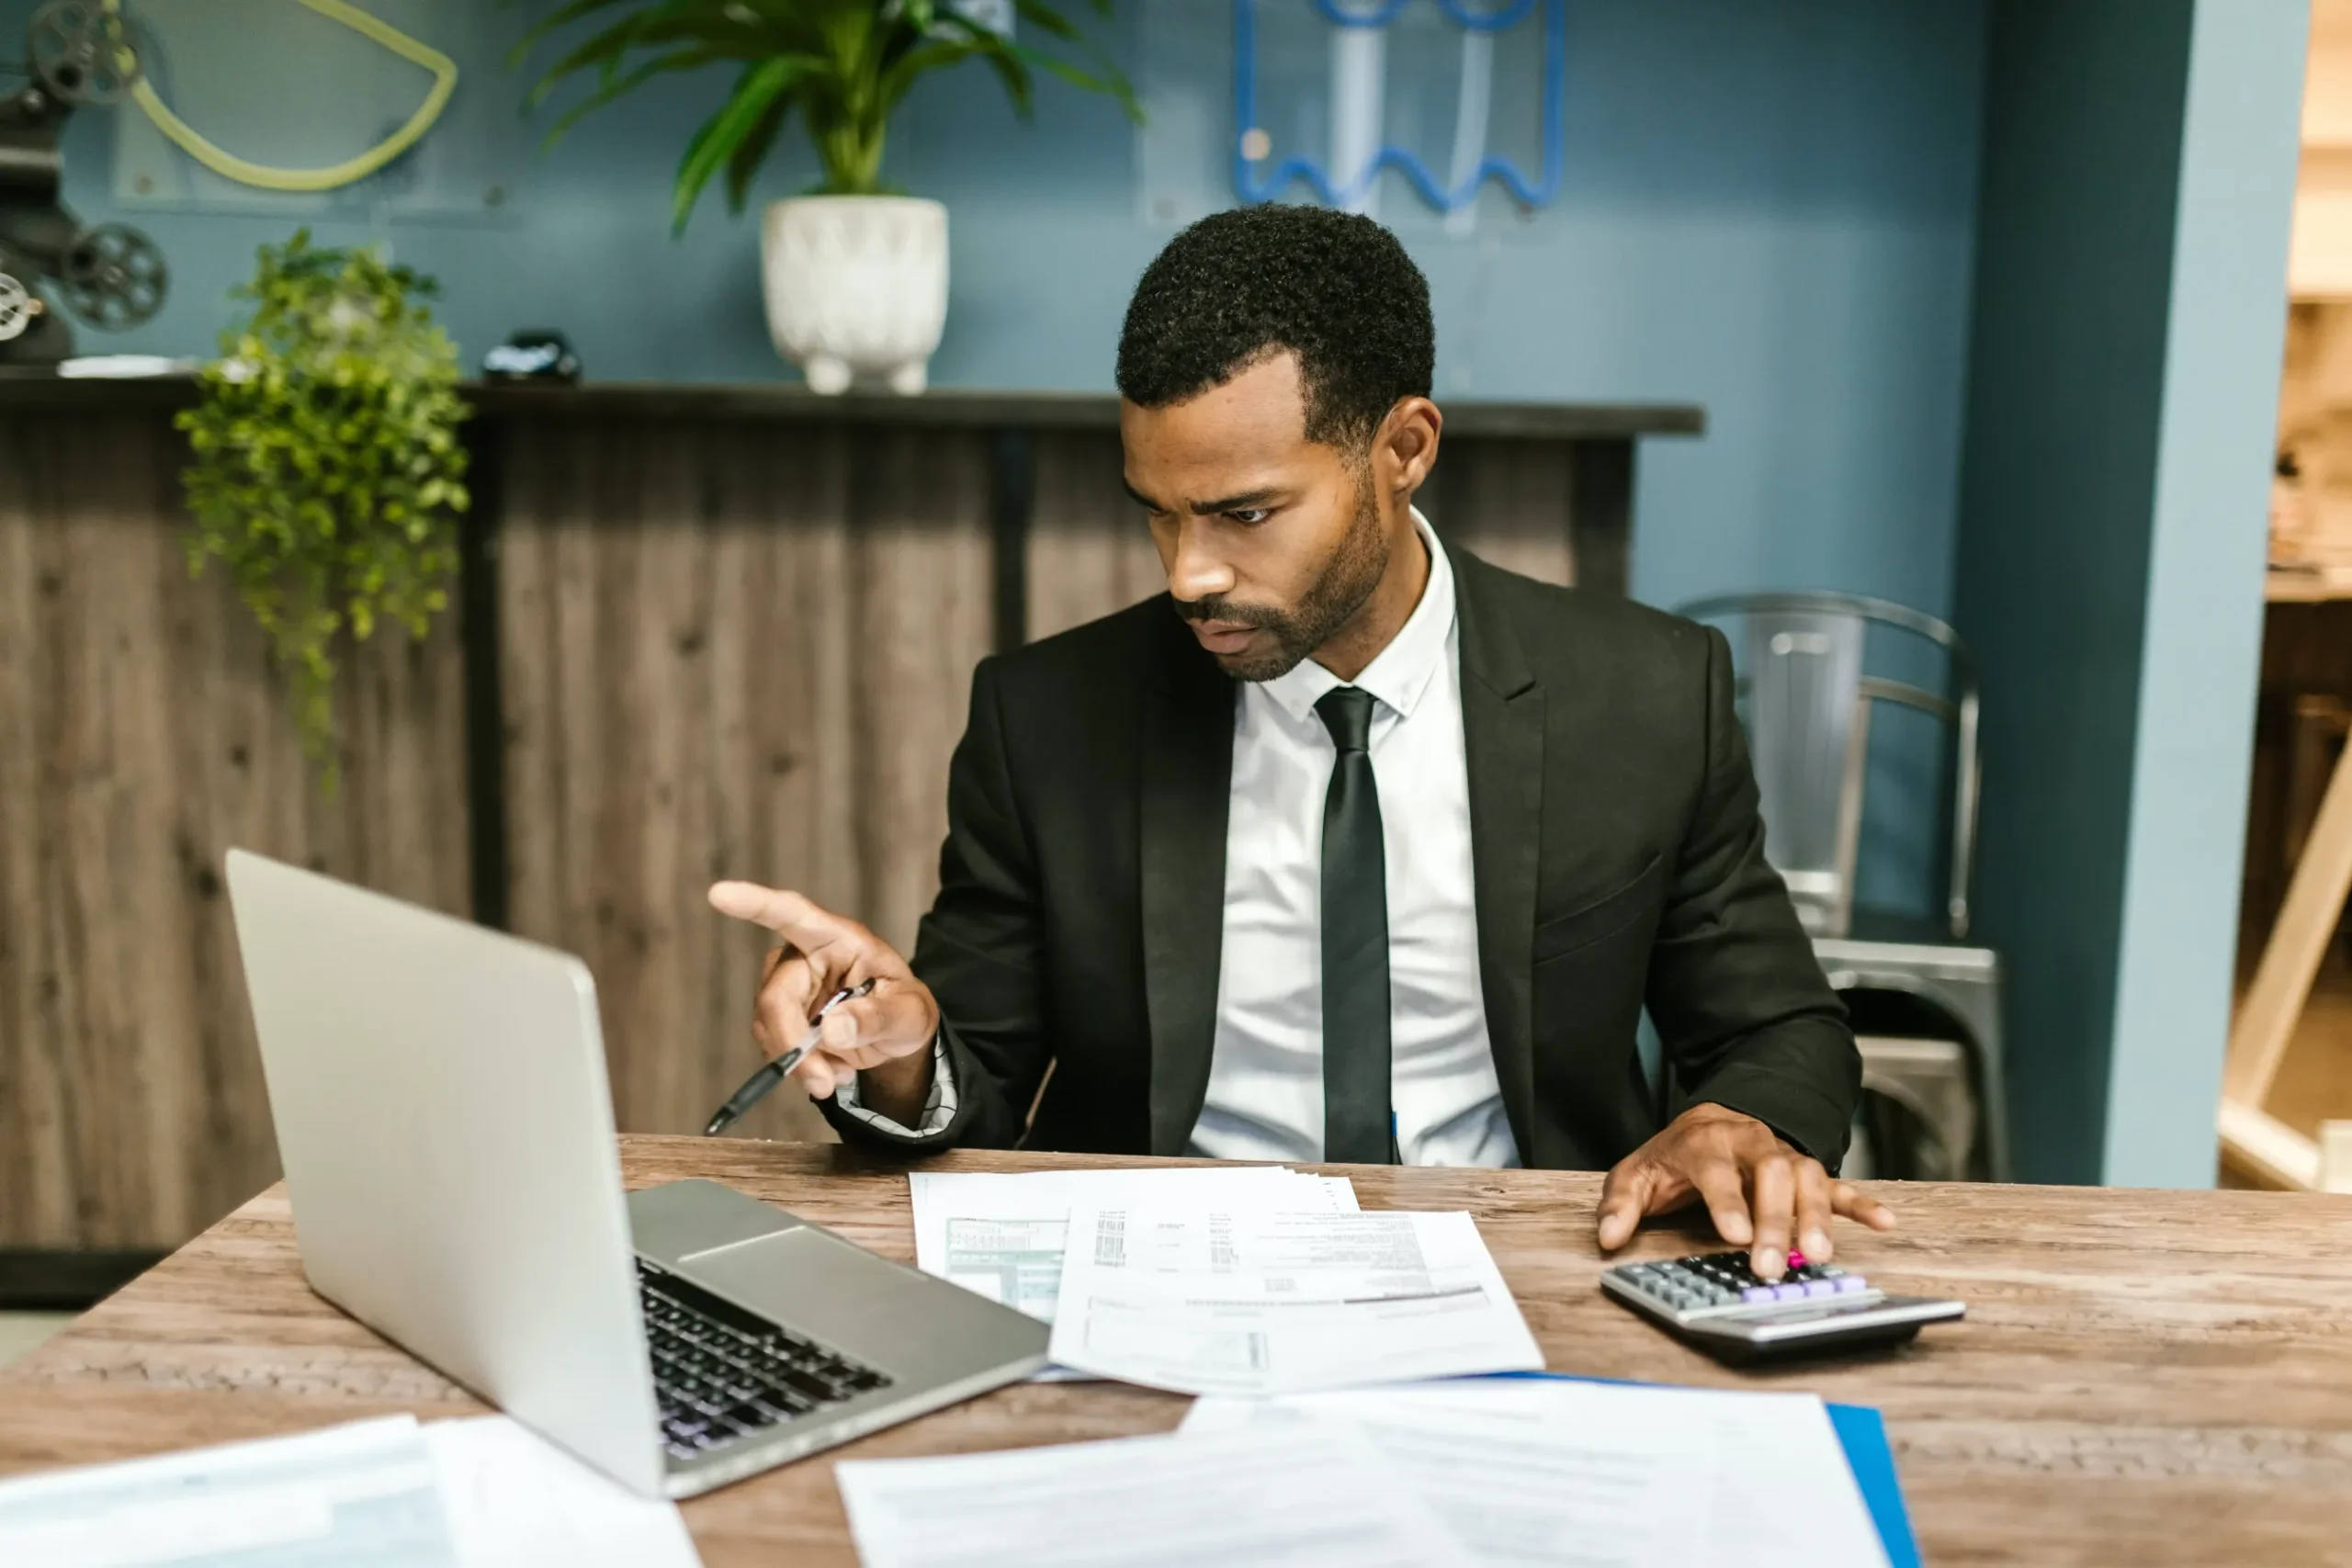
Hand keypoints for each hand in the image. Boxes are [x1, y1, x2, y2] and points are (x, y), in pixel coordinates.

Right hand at [707, 881, 940, 1115]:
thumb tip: (831, 1029)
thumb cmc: (905, 1010)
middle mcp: (803, 956)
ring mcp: (787, 986)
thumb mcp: (909, 1015)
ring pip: (768, 1026)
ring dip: (799, 1062)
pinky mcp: (780, 1015)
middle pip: (775, 996)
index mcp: (838, 938)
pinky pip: (772, 1044)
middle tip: (824, 1084)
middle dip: (793, 1045)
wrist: (896, 1035)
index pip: (792, 914)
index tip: (719, 894)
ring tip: (839, 1074)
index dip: (755, 903)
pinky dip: (798, 1067)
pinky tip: (829, 1069)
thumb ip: (877, 1019)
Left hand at [1594, 1103, 1894, 1280]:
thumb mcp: (1636, 1174)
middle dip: (1774, 1220)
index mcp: (1706, 1141)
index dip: (1727, 1201)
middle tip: (1772, 1264)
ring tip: (1820, 1255)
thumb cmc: (1675, 1157)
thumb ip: (1620, 1205)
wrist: (1713, 1122)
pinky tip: (1884, 1223)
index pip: (1718, 1168)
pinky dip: (1861, 1203)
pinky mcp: (1808, 1172)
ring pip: (1808, 1178)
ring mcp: (1784, 1156)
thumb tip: (1608, 1238)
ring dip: (1816, 1216)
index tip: (1735, 1236)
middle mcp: (1751, 1143)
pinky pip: (1839, 1185)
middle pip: (1771, 1174)